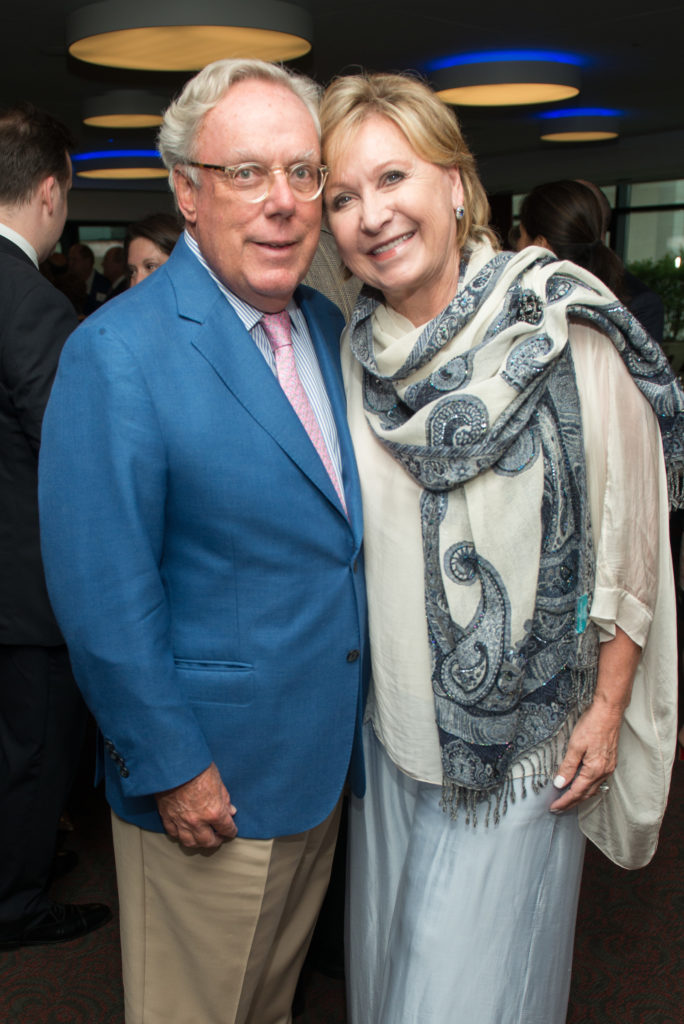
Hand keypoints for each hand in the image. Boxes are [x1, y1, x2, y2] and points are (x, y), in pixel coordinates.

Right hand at [155, 762, 237, 848]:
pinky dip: (180, 836)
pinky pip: (173, 833)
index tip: (232, 831)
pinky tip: (185, 832)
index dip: (231, 831)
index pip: (226, 828)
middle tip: (218, 838)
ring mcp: (181, 821)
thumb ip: (225, 799)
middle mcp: (197, 821)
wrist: (174, 762)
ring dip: (198, 843)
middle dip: (216, 841)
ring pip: (189, 842)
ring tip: (202, 839)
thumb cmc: (198, 767)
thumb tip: (230, 811)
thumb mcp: (218, 781)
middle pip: (208, 841)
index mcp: (214, 811)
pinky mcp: (167, 816)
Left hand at [550, 625, 639, 813]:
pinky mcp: (610, 761)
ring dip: (580, 796)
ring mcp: (608, 767)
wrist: (609, 712)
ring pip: (593, 788)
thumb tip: (560, 784)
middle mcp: (604, 772)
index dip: (564, 801)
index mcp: (594, 770)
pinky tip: (583, 785)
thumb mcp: (575, 746)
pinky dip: (589, 787)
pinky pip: (598, 781)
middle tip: (558, 808)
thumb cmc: (592, 726)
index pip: (577, 792)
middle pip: (586, 793)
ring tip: (568, 800)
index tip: (554, 807)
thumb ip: (568, 766)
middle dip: (572, 802)